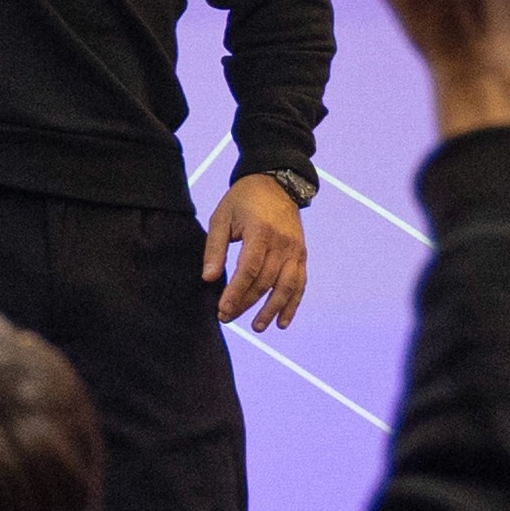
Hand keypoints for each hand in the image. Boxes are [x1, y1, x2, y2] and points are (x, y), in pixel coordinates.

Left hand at [203, 172, 309, 330]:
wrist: (276, 182)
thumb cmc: (243, 200)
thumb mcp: (222, 218)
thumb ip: (214, 248)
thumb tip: (208, 278)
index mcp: (261, 232)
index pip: (248, 270)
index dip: (235, 292)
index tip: (222, 309)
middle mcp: (282, 243)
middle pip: (265, 282)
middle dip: (246, 304)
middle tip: (227, 319)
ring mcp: (295, 250)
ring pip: (286, 287)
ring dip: (271, 310)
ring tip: (257, 327)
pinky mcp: (301, 254)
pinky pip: (299, 284)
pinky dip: (292, 304)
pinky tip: (282, 322)